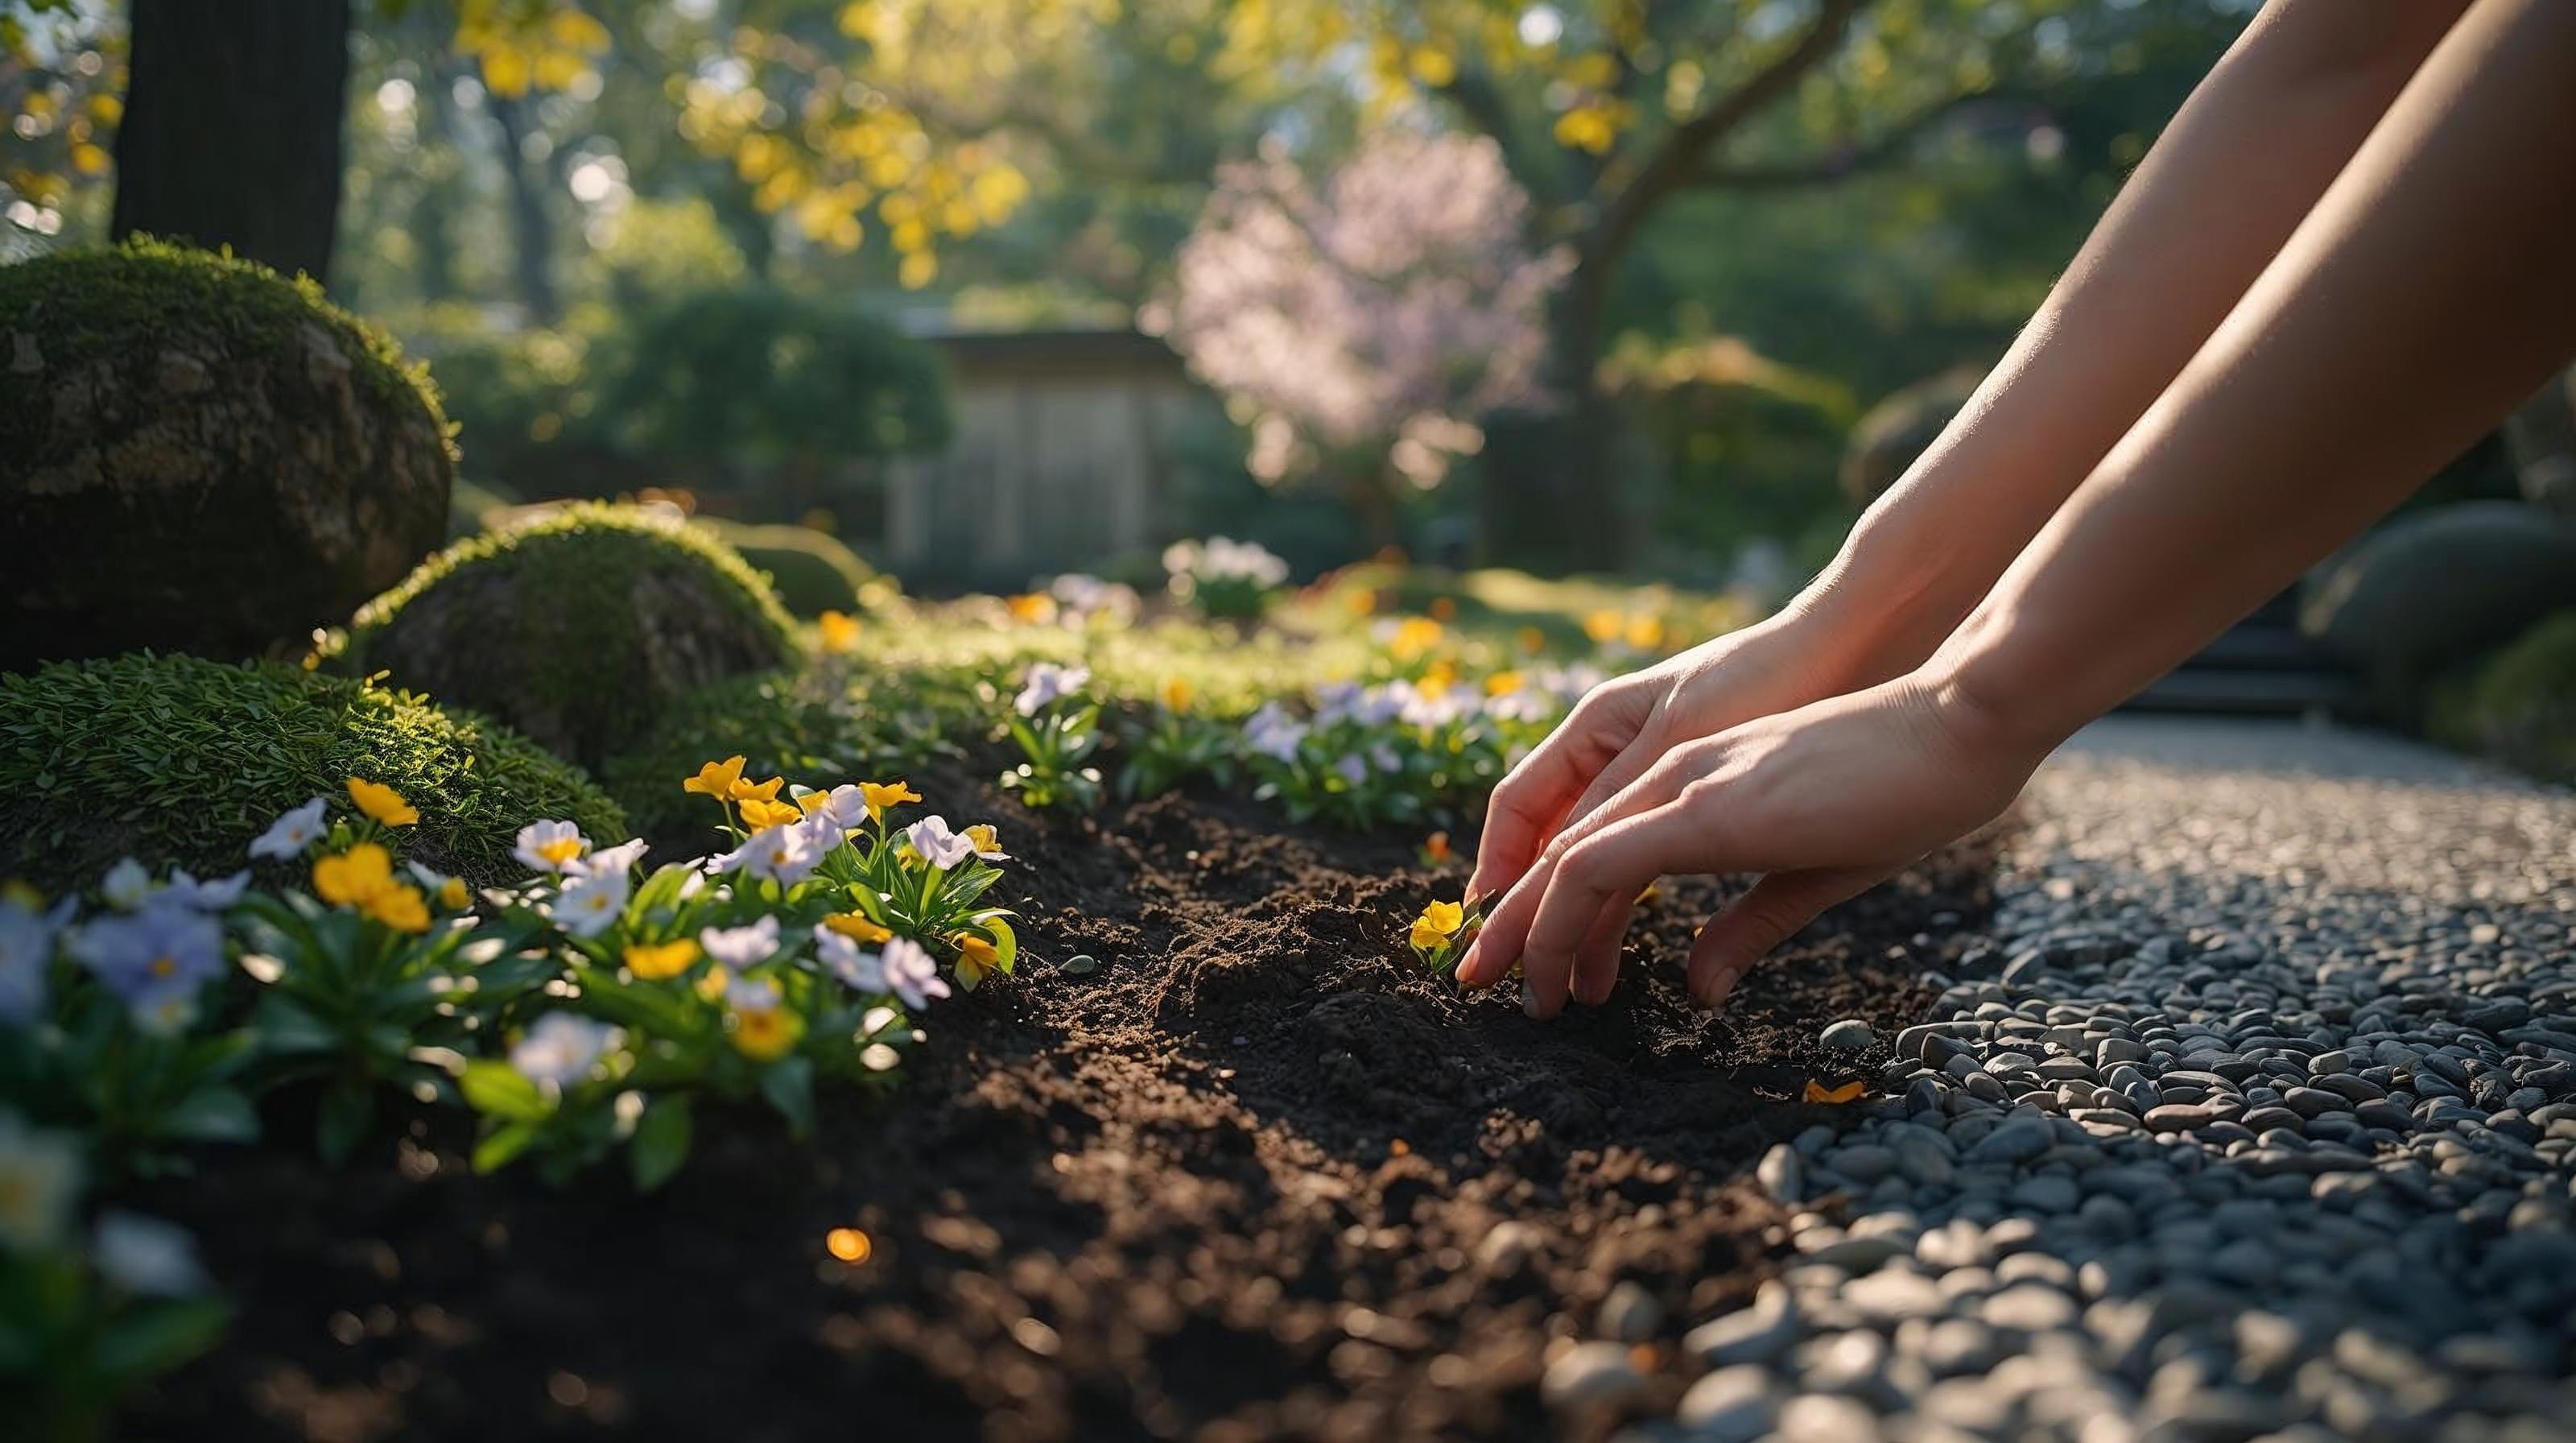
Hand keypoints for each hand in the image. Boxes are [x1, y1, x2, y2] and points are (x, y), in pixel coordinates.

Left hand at [1455, 675, 2040, 1017]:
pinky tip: (1551, 967)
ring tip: (1506, 991)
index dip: (1551, 907)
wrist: (1961, 721)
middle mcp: (1679, 775)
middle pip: (1564, 854)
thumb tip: (1699, 985)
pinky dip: (1562, 915)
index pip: (1599, 847)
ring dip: (1527, 932)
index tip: (1531, 967)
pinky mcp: (1708, 806)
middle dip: (1514, 925)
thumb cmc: (1909, 790)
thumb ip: (1750, 924)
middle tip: (1479, 982)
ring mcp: (1688, 785)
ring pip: (1569, 861)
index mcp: (1702, 786)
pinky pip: (1605, 862)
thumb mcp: (1813, 873)